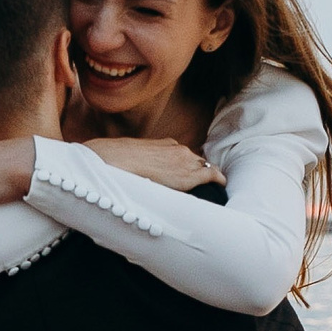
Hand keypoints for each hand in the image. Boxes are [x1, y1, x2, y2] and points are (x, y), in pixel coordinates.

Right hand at [84, 136, 222, 192]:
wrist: (110, 161)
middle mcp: (178, 149)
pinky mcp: (187, 175)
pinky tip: (221, 184)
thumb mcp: (134, 157)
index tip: (188, 173)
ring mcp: (184, 161)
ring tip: (211, 186)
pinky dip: (217, 179)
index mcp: (165, 144)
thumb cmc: (115, 161)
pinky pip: (209, 175)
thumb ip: (147, 163)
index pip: (184, 155)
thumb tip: (145, 173)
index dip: (188, 165)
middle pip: (196, 161)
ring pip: (203, 168)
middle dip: (199, 171)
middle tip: (201, 184)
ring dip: (205, 176)